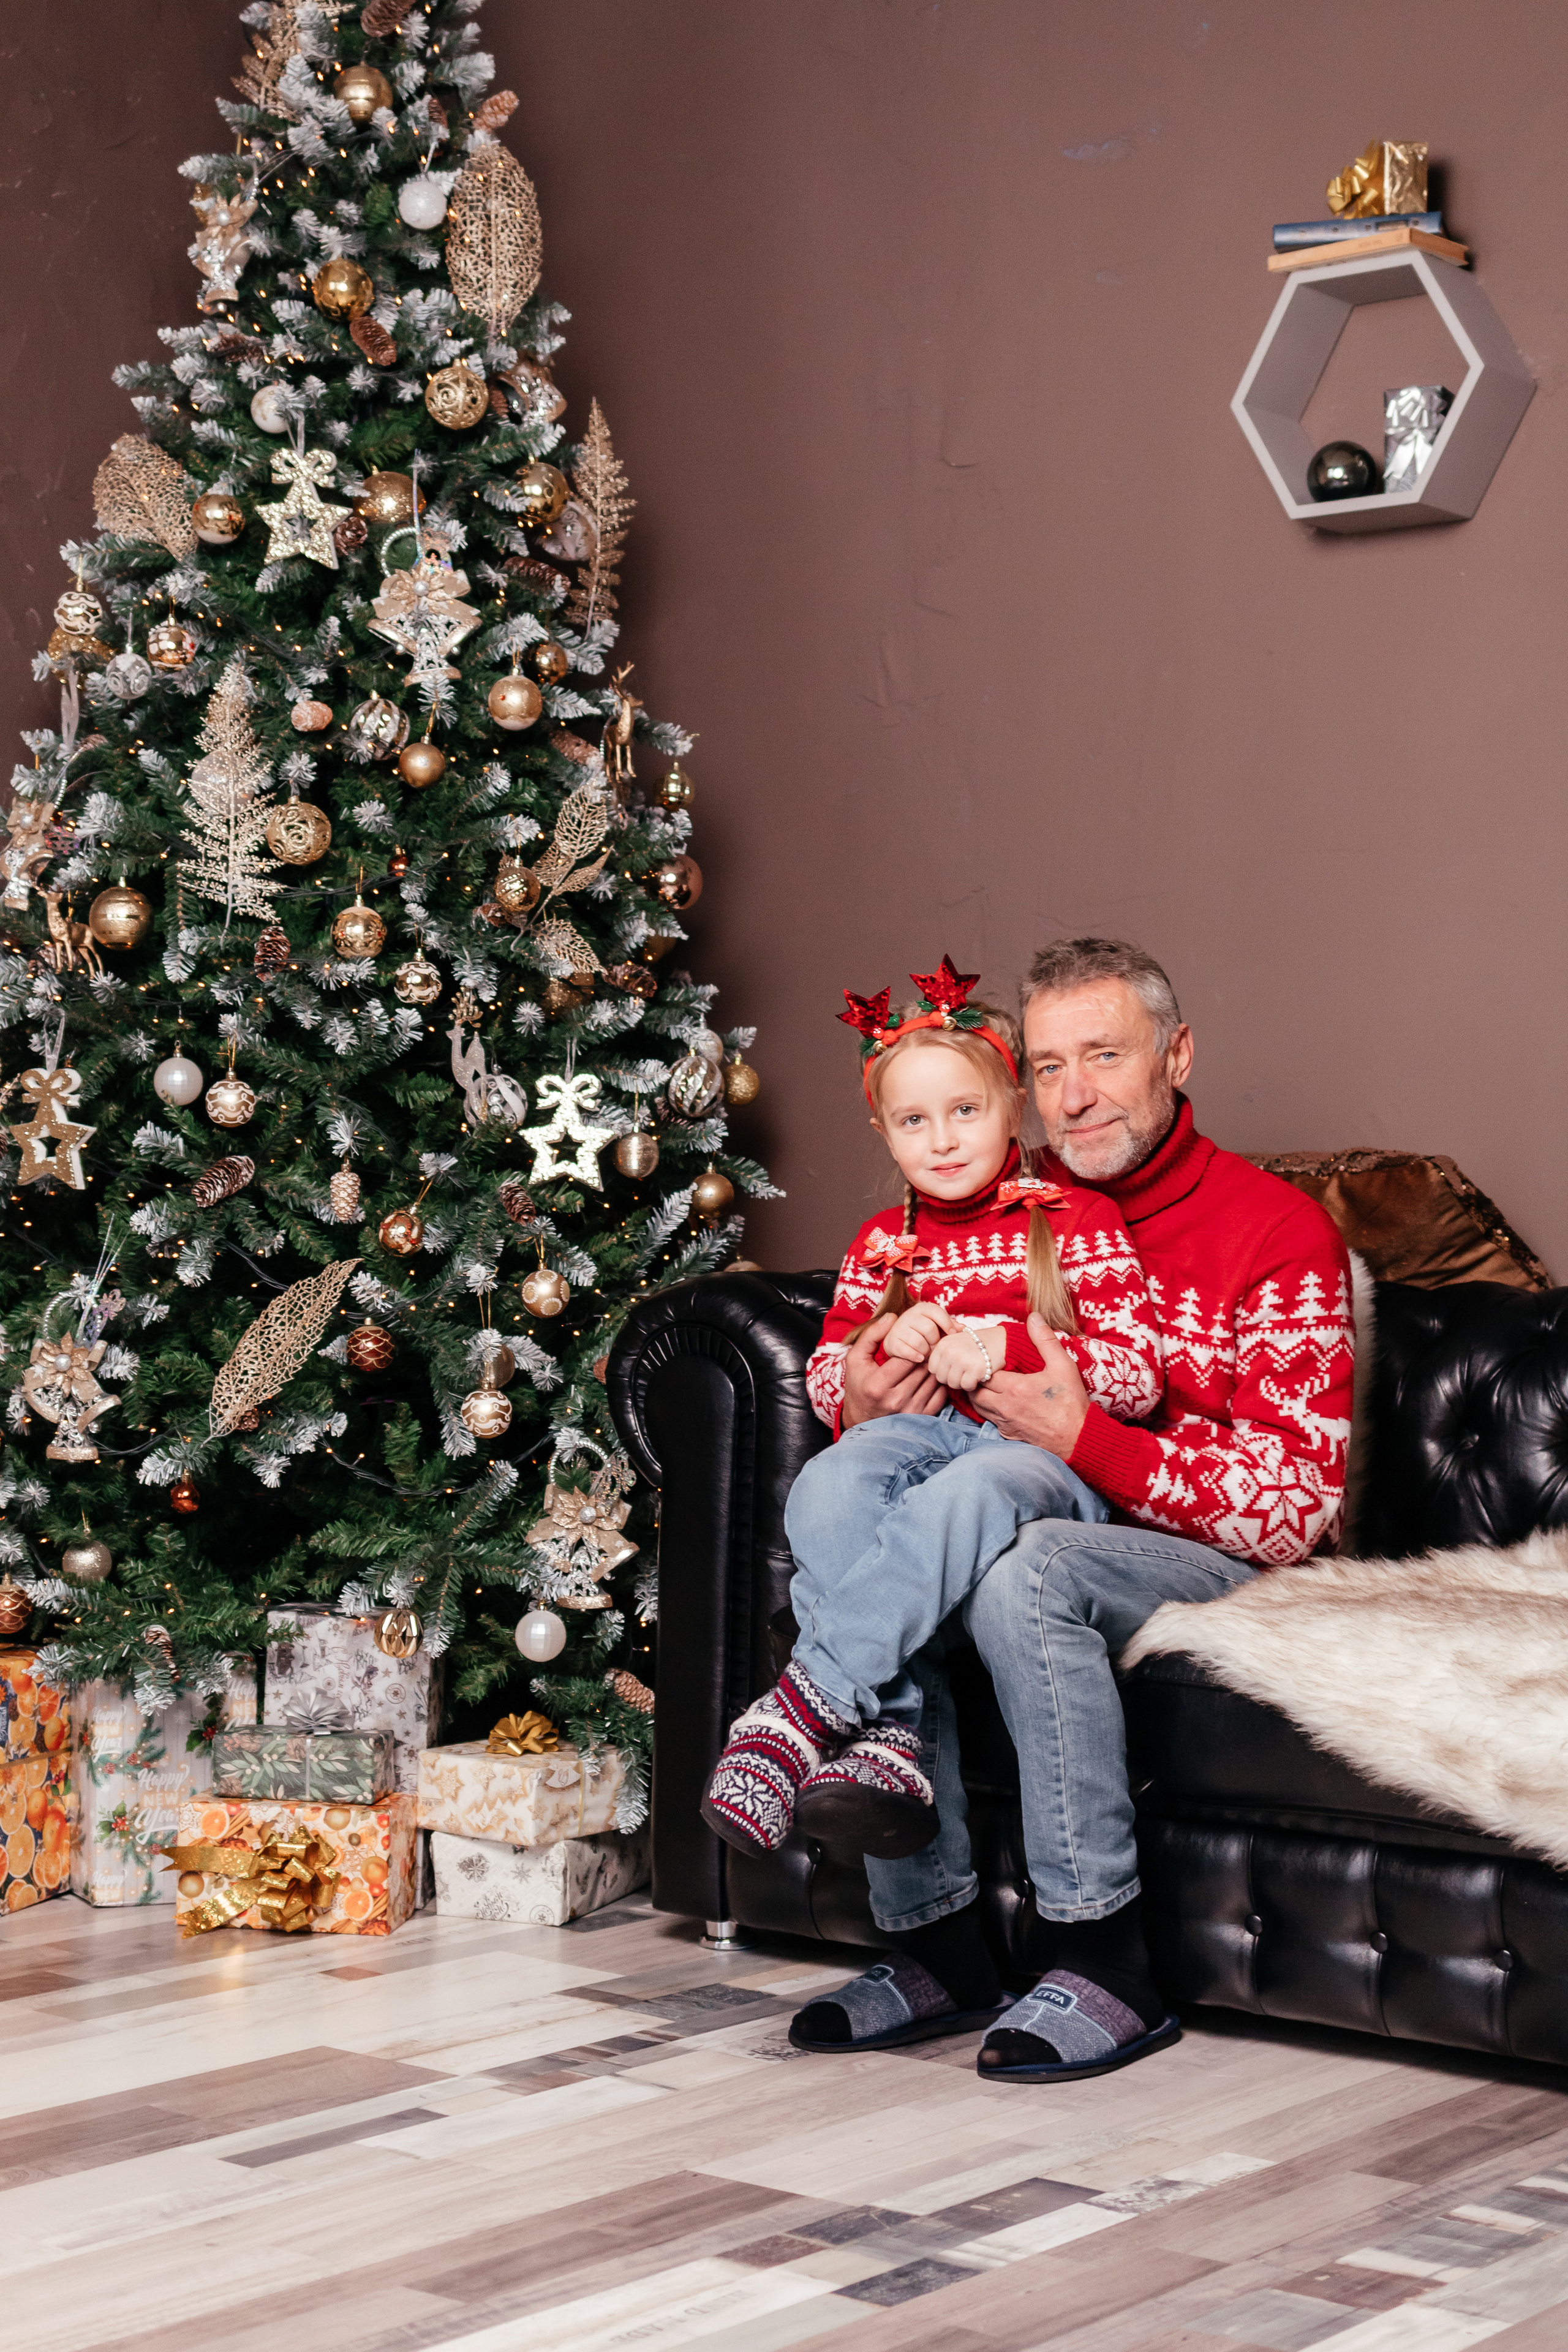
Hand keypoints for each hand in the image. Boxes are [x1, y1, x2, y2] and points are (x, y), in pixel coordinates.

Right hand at [840, 1312, 949, 1428]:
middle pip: (922, 1369)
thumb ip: (872, 1335)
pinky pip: (941, 1395)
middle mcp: (895, 1400)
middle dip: (926, 1355)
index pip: (907, 1358)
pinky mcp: (921, 1417)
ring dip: (933, 1367)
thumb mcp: (856, 1358)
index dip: (913, 1347)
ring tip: (928, 1361)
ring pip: (933, 1380)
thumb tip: (892, 1317)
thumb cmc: (859, 1384)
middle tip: (926, 1348)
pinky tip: (930, 1377)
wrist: (862, 1417)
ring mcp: (910, 1411)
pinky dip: (939, 1383)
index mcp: (878, 1385)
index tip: (912, 1345)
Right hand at [882, 1302, 955, 1364]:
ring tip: (926, 1353)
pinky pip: (908, 1351)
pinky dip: (916, 1357)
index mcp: (922, 1308)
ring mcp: (899, 1328)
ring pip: (919, 1342)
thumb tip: (963, 1328)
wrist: (899, 1341)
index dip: (947, 1324)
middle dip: (935, 1342)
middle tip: (935, 1347)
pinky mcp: (891, 1341)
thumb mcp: (937, 1326)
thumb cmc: (924, 1333)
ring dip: (926, 1351)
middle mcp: (909, 1315)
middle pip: (930, 1329)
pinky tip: (919, 1358)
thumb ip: (950, 1325)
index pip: (937, 1312)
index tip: (952, 1334)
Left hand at [927, 1323, 1008, 1392]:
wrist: (1000, 1341)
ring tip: (971, 1372)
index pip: (932, 1368)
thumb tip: (930, 1368)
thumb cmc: (976, 1344)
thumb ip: (942, 1352)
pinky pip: (966, 1386)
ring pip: (953, 1384)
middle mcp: (950, 1351)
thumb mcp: (955, 1341)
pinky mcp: (975, 1369)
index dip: (943, 1371)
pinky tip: (978, 1375)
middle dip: (952, 1378)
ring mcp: (962, 1360)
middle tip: (964, 1371)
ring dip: (962, 1382)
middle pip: (941, 1378)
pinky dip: (973, 1384)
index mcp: (943, 1344)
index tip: (954, 1367)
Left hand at [970, 1313, 1089, 1456]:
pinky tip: (997, 1403)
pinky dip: (987, 1410)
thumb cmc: (1072, 1403)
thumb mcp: (1063, 1367)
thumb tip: (1034, 1317)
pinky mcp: (1008, 1435)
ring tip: (986, 1384)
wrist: (1078, 1439)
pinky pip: (988, 1420)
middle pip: (974, 1390)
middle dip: (976, 1379)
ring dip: (978, 1394)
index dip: (983, 1363)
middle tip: (982, 1369)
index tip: (988, 1357)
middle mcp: (1004, 1406)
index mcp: (1015, 1387)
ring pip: (977, 1406)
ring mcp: (1004, 1423)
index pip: (983, 1371)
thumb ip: (1046, 1341)